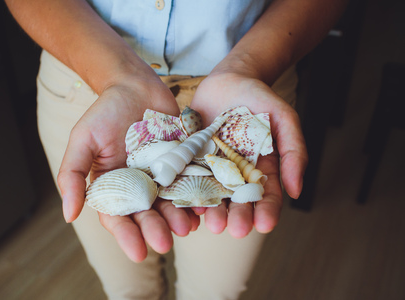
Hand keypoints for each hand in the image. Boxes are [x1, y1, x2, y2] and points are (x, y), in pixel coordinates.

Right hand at [57, 76, 199, 261]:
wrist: (135, 85)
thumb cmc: (105, 111)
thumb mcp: (83, 140)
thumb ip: (72, 175)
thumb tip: (69, 215)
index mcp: (114, 186)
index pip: (119, 218)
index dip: (127, 236)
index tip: (139, 253)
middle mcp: (139, 185)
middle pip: (148, 214)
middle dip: (156, 230)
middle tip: (166, 244)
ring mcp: (162, 174)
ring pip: (172, 202)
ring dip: (179, 217)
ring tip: (187, 228)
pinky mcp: (182, 161)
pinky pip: (191, 181)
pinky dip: (198, 194)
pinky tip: (205, 206)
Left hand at [190, 72, 307, 236]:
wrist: (230, 79)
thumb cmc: (260, 98)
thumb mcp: (284, 120)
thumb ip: (293, 151)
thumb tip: (297, 191)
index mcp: (261, 170)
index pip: (267, 196)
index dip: (267, 211)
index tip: (265, 225)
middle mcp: (236, 174)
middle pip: (238, 201)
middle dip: (238, 217)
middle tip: (236, 230)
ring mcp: (212, 167)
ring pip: (213, 193)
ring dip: (213, 210)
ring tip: (212, 222)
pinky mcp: (191, 157)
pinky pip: (188, 176)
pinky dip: (187, 190)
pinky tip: (187, 202)